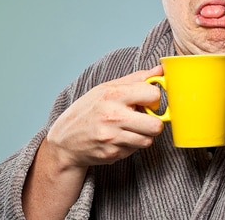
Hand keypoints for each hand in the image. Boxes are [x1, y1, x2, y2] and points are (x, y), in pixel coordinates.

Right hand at [43, 65, 164, 168]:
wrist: (65, 141)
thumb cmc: (88, 110)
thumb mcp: (107, 88)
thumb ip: (136, 79)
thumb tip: (160, 71)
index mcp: (113, 95)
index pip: (152, 94)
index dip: (154, 97)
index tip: (147, 100)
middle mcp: (113, 116)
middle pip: (155, 125)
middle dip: (154, 122)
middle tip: (144, 118)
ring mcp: (112, 138)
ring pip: (148, 140)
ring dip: (143, 135)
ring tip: (130, 128)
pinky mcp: (112, 154)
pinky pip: (135, 150)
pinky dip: (131, 145)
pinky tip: (119, 138)